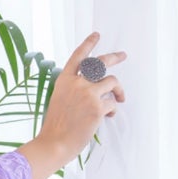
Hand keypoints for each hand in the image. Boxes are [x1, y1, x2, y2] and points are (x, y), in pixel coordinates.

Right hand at [38, 31, 127, 165]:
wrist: (54, 143)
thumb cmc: (56, 127)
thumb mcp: (60, 100)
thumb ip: (75, 90)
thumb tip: (99, 90)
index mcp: (64, 81)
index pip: (78, 57)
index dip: (88, 44)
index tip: (96, 35)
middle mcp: (77, 83)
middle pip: (100, 63)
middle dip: (114, 57)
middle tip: (123, 55)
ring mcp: (88, 94)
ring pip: (112, 81)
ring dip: (119, 90)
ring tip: (120, 98)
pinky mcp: (98, 107)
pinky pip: (113, 103)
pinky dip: (112, 110)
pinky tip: (108, 116)